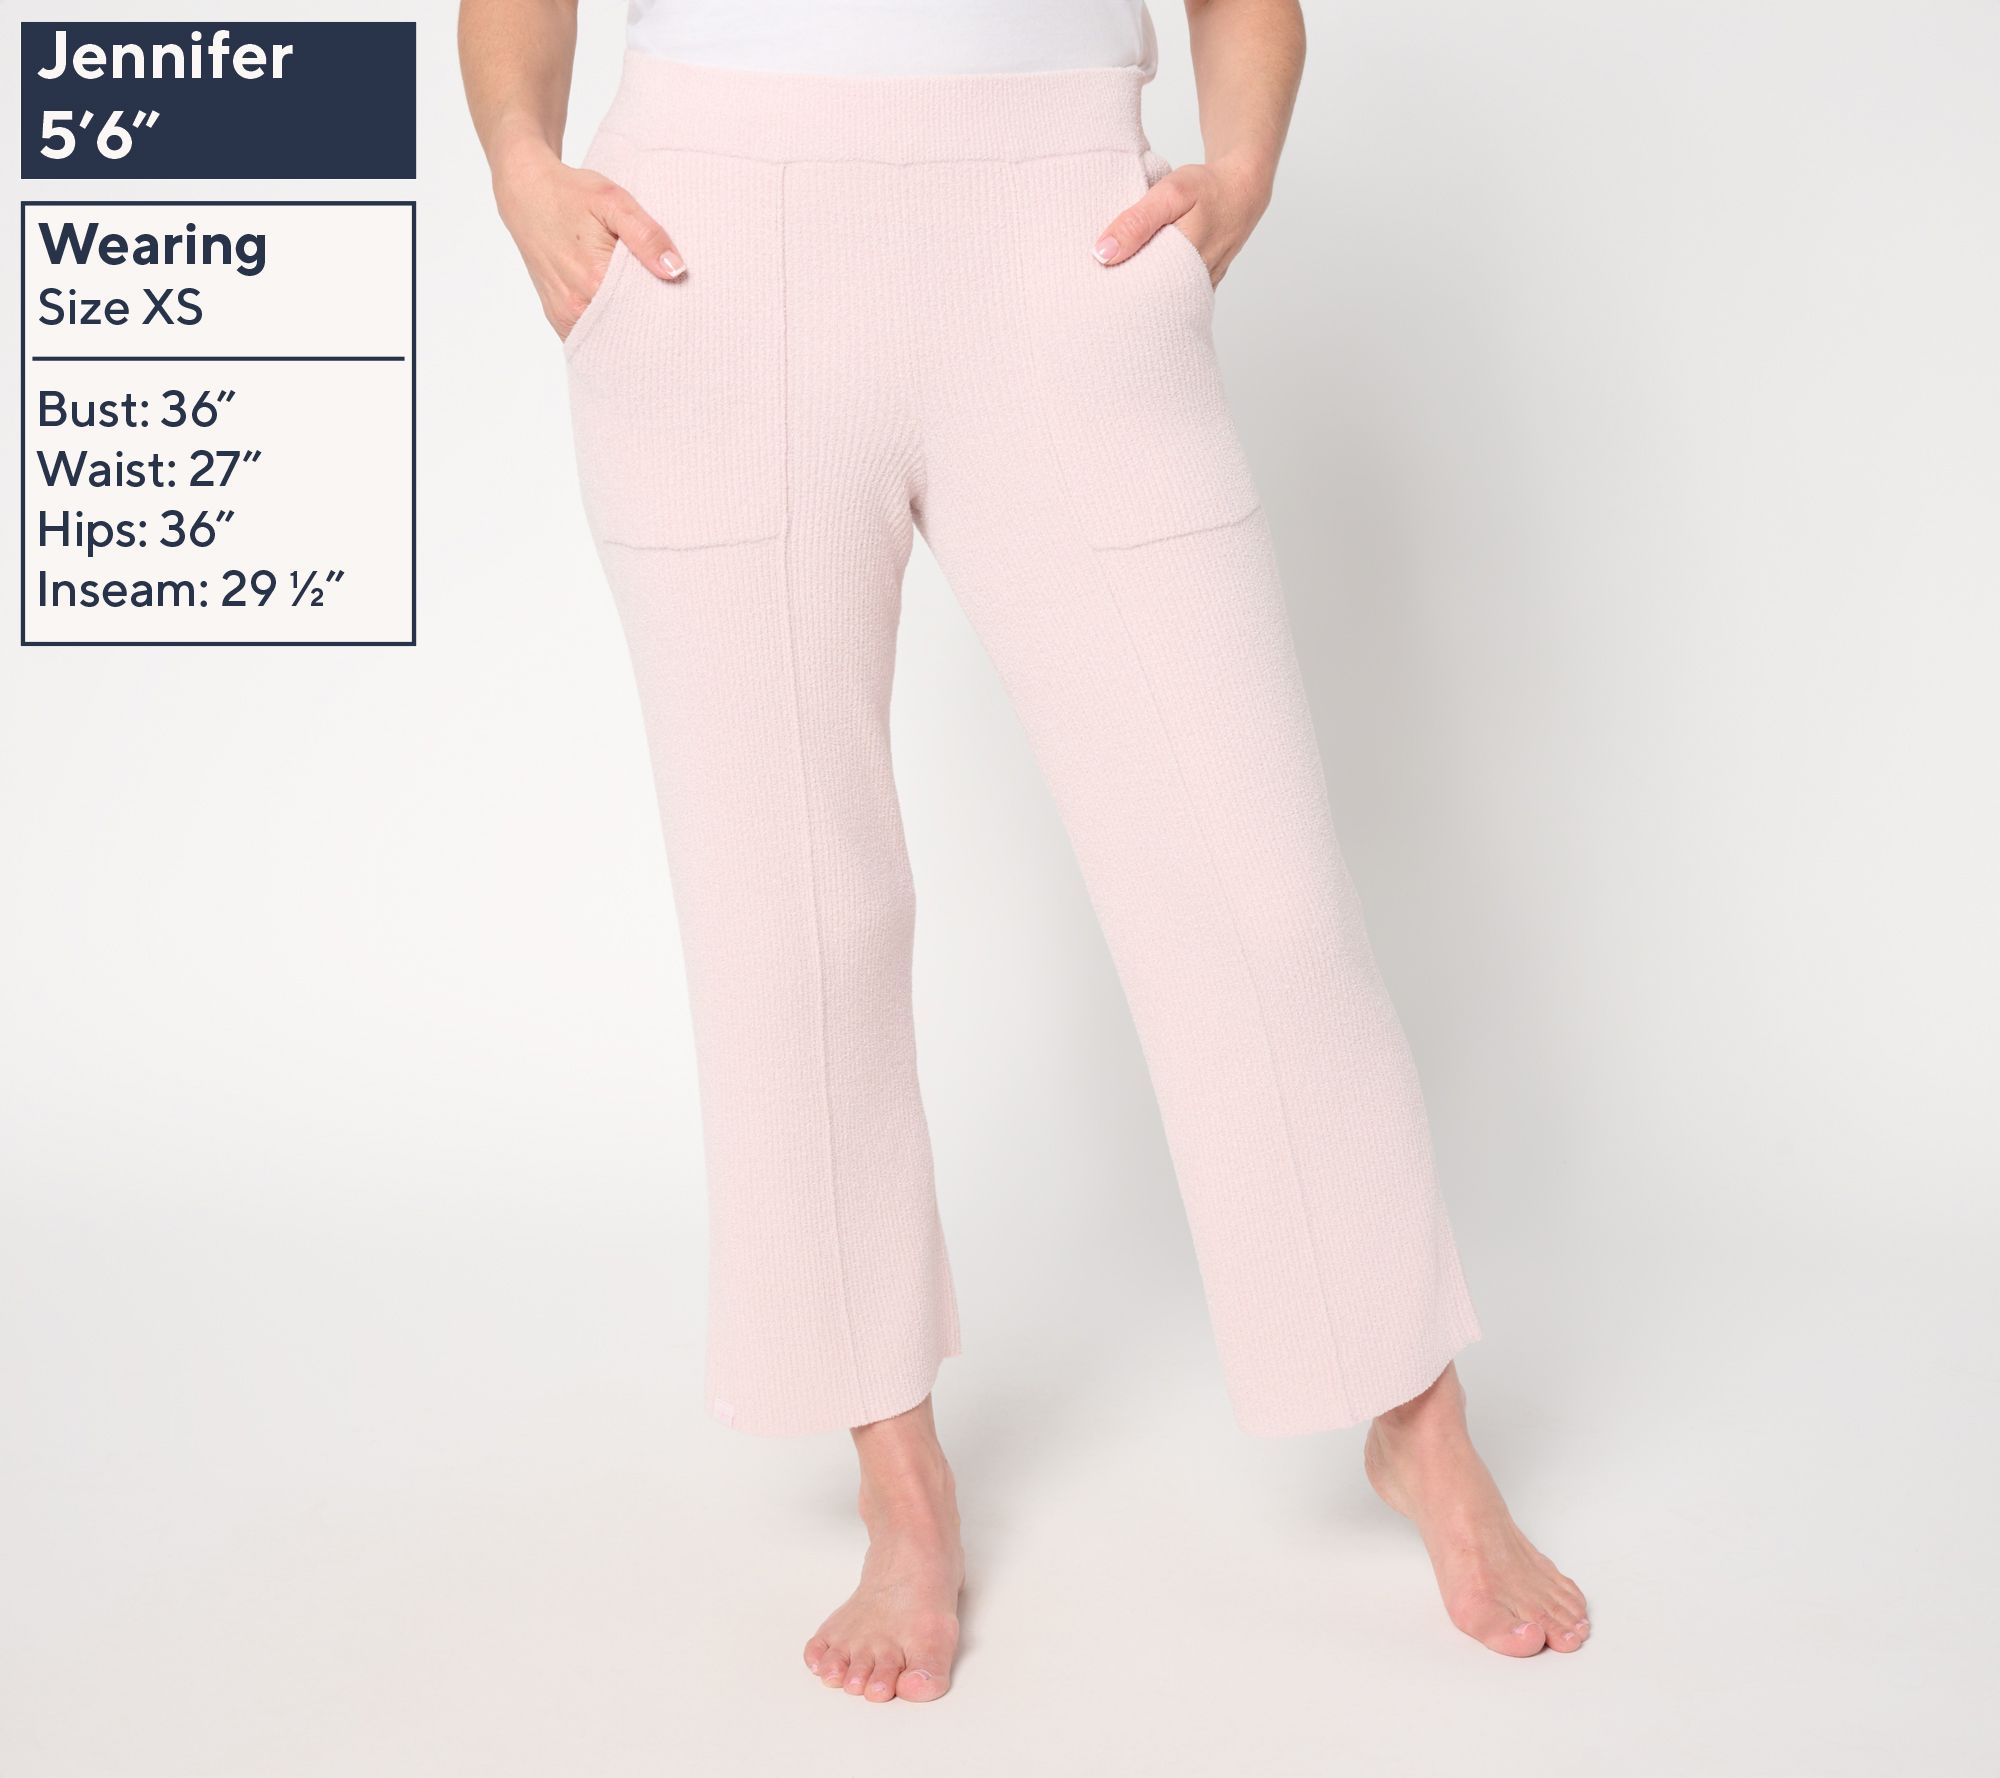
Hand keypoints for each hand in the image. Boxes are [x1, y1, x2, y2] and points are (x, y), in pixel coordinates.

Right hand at [492, 143, 683, 339]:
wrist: (526, 192)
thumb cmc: (570, 194)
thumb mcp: (613, 202)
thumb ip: (646, 236)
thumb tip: (675, 270)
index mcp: (595, 281)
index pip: (647, 311)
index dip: (667, 306)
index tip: (681, 298)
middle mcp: (577, 305)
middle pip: (629, 328)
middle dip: (650, 320)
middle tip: (669, 304)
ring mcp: (565, 315)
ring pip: (610, 335)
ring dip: (629, 326)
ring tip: (644, 306)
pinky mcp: (558, 317)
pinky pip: (591, 335)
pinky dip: (609, 328)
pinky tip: (621, 311)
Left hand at [1091, 157, 1272, 286]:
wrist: (1243, 187)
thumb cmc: (1207, 187)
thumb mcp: (1170, 194)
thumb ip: (1137, 222)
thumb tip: (1102, 254)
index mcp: (1183, 266)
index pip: (1139, 293)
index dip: (1114, 292)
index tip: (1092, 286)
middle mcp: (1194, 285)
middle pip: (1150, 303)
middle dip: (1125, 297)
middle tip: (1098, 291)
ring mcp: (1201, 288)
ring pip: (1164, 301)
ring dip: (1142, 294)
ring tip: (1116, 288)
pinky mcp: (1203, 285)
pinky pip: (1176, 295)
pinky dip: (1159, 288)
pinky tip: (1143, 279)